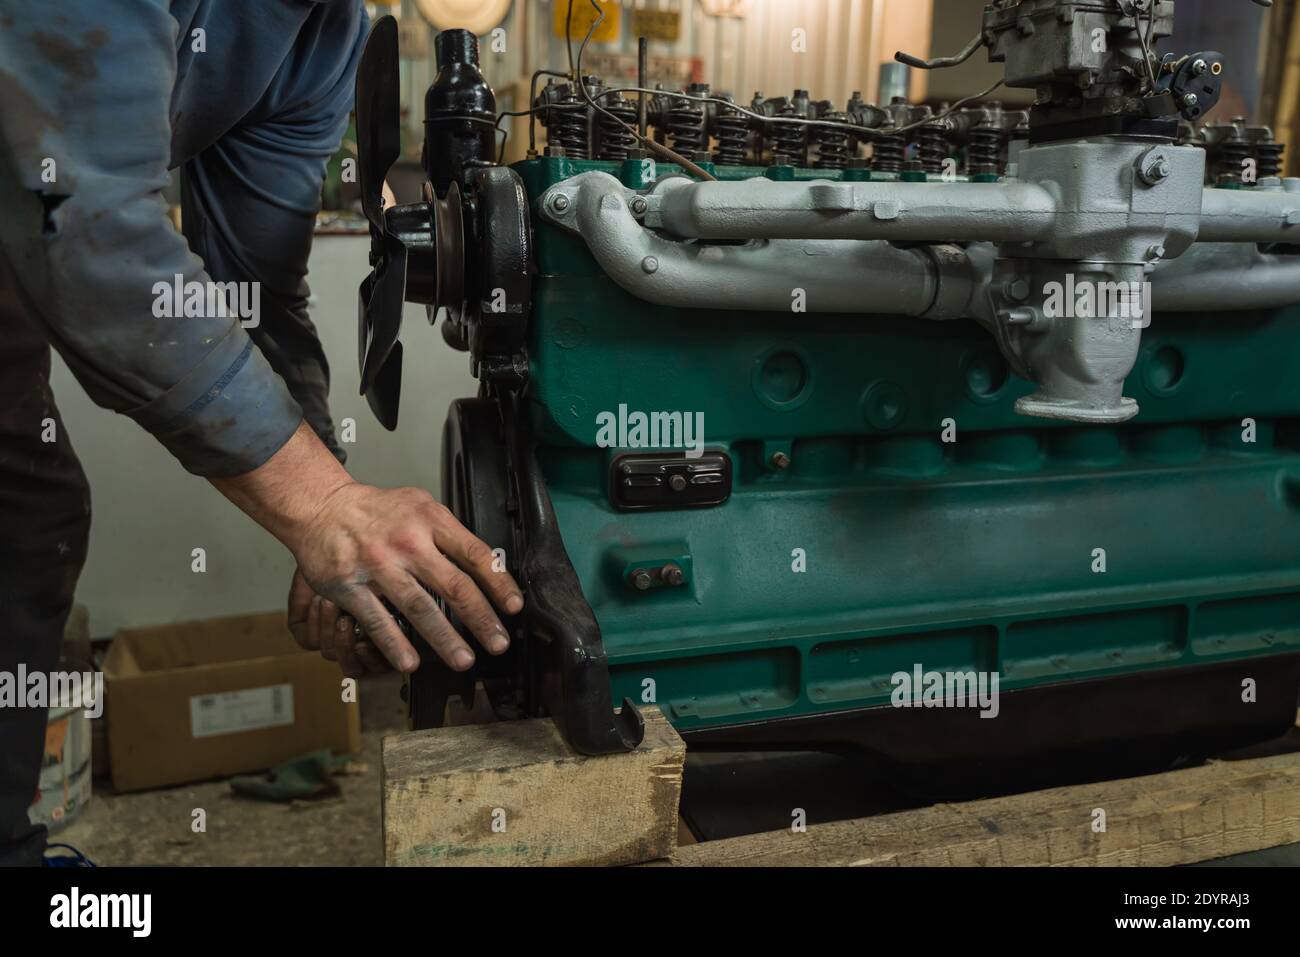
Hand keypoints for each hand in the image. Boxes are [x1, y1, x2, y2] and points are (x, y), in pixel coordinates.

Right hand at [289, 482, 523, 674]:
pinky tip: (411, 662)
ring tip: (463, 659)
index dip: (499, 582)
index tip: (513, 606)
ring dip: (445, 639)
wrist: (321, 506)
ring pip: (419, 607)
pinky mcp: (350, 586)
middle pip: (454, 586)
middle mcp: (408, 542)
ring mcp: (378, 565)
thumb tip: (485, 563)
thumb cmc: (376, 510)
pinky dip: (396, 644)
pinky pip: (378, 620)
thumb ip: (448, 532)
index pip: (475, 554)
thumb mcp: (419, 504)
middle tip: (499, 642)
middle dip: (481, 619)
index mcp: (430, 519)